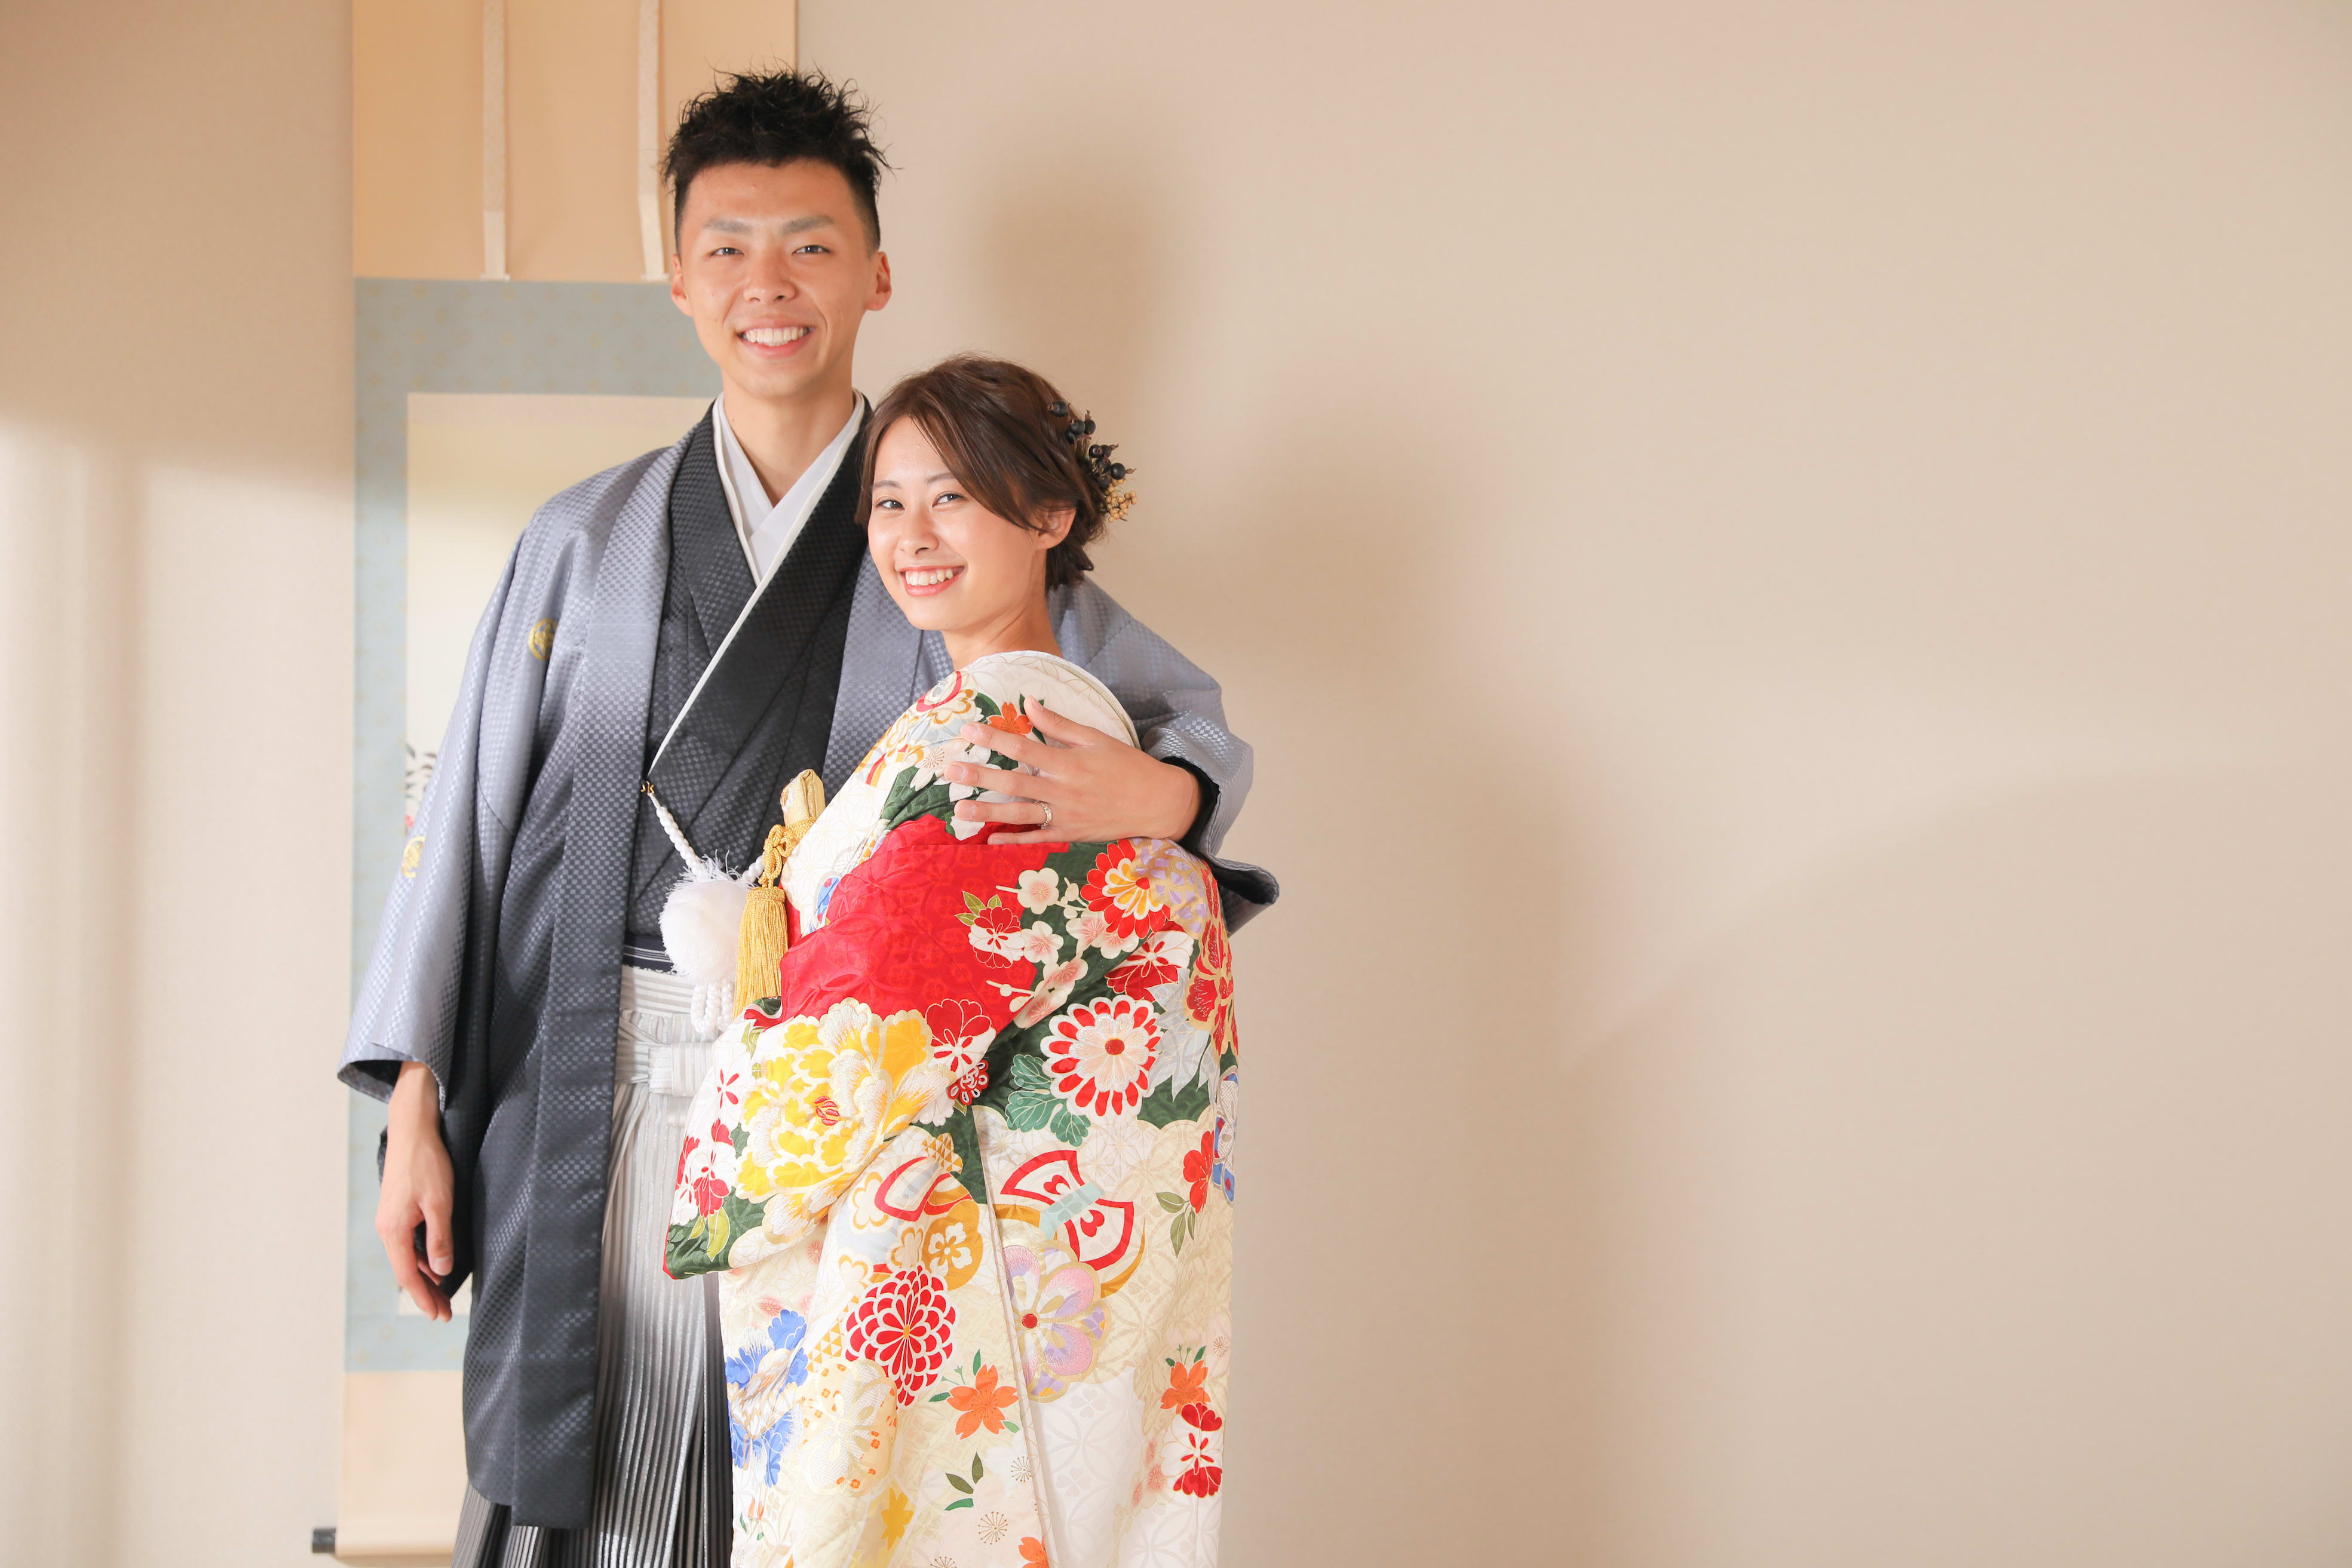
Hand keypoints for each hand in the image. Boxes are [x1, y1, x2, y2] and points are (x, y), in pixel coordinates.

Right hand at [377, 1061, 456, 1321]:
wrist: (412, 1131)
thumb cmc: (427, 1164)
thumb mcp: (440, 1204)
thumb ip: (440, 1239)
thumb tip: (442, 1272)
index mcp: (394, 1231)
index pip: (408, 1276)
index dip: (424, 1298)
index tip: (437, 1316)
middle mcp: (386, 1229)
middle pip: (405, 1270)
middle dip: (425, 1293)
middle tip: (443, 1313)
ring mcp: (389, 1219)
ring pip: (406, 1257)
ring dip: (425, 1276)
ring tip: (442, 1294)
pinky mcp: (396, 1210)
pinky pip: (407, 1243)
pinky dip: (421, 1258)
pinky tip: (435, 1263)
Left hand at [946, 701, 1200, 845]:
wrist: (1157, 803)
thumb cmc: (1127, 766)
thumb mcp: (1096, 738)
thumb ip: (1059, 724)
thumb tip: (1029, 703)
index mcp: (1069, 763)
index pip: (1024, 748)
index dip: (994, 738)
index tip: (968, 731)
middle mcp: (1064, 790)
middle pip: (1014, 783)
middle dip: (980, 776)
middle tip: (951, 770)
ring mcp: (1066, 816)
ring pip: (1020, 814)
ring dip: (988, 812)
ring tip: (960, 809)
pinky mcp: (1071, 834)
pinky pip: (1037, 839)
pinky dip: (1014, 841)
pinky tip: (991, 840)